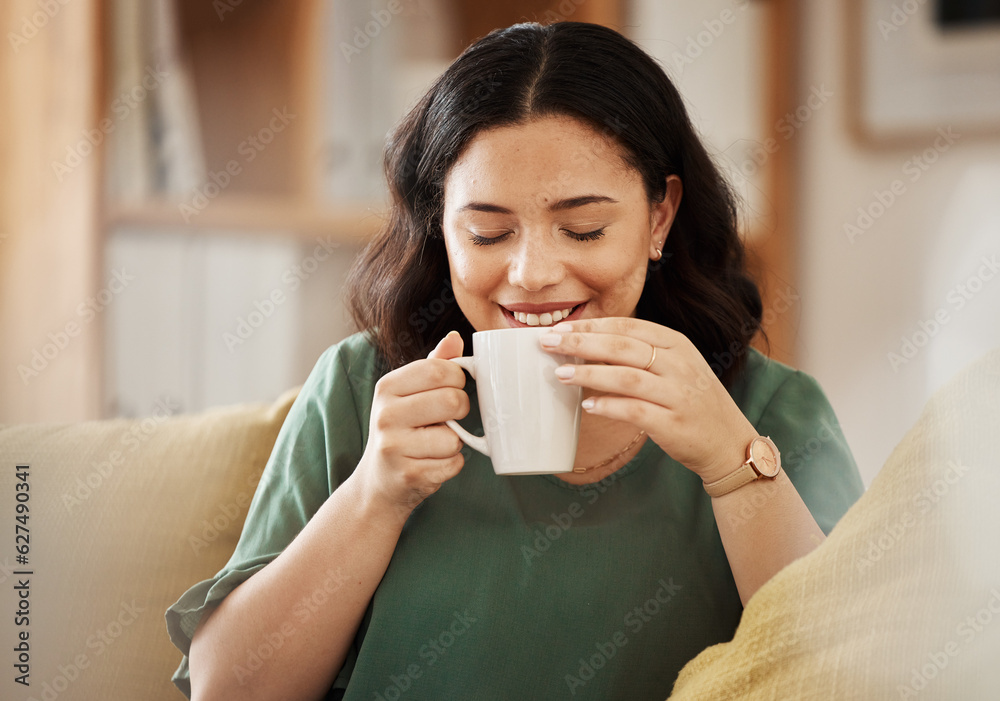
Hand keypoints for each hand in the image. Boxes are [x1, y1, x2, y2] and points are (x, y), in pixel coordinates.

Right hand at [354, 331, 469, 519]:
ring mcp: (394, 447)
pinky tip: (431, 463)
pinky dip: (451, 465)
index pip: (439, 370)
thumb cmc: (401, 430)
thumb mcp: (409, 393)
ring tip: (433, 444)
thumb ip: (434, 364)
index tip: (452, 388)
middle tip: (449, 418)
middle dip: (461, 410)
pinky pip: (453, 464)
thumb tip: (455, 337)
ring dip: (454, 443)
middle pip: (453, 401)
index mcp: (387, 387)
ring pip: (455, 438)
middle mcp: (386, 415)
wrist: (378, 481)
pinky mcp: (408, 475)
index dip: (457, 379)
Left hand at [539, 317, 756, 482]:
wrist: (729, 442)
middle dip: (581, 342)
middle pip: (622, 346)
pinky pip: (635, 411)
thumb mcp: (675, 367)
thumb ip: (641, 354)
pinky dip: (609, 407)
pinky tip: (587, 407)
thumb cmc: (692, 402)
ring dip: (589, 374)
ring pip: (626, 377)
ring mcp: (678, 394)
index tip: (560, 328)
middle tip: (549, 343)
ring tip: (560, 373)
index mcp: (677, 344)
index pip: (628, 326)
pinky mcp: (673, 423)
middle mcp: (679, 365)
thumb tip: (588, 345)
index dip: (591, 325)